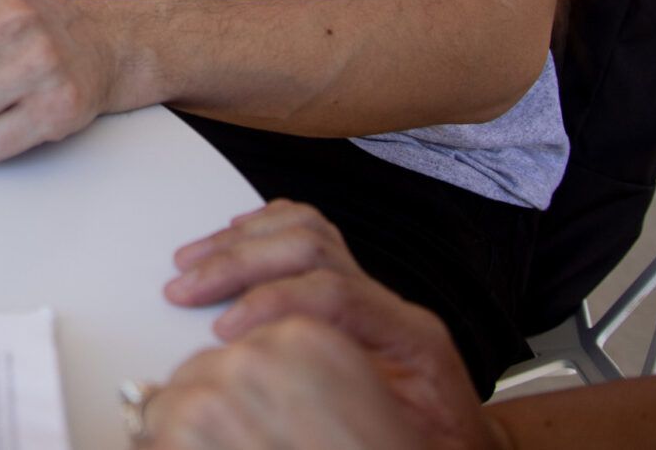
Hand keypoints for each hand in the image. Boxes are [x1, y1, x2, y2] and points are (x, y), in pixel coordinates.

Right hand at [163, 201, 491, 449]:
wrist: (467, 449)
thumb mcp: (396, 436)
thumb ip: (349, 398)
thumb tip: (276, 378)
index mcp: (410, 337)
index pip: (334, 292)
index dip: (273, 303)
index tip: (226, 332)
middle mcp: (391, 304)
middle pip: (311, 247)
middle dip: (239, 262)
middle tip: (188, 287)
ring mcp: (373, 292)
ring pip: (306, 229)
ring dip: (242, 241)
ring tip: (194, 261)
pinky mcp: (353, 290)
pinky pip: (310, 234)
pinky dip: (262, 229)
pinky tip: (231, 239)